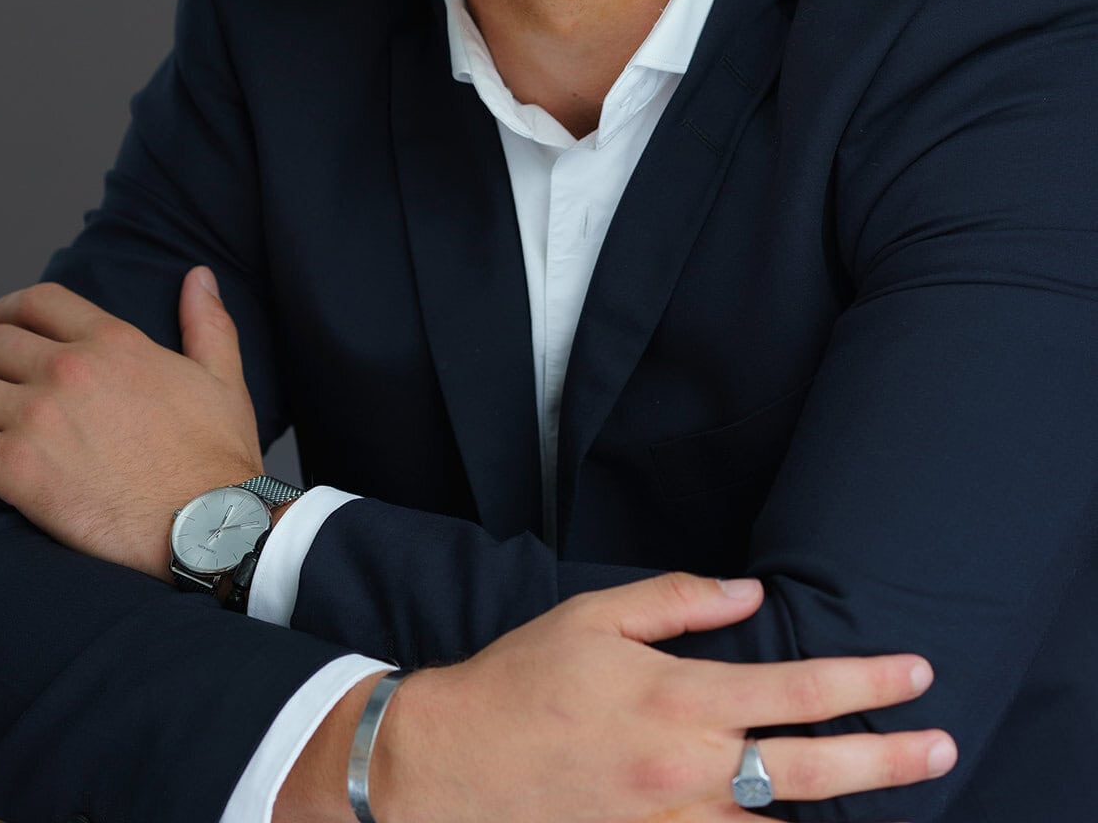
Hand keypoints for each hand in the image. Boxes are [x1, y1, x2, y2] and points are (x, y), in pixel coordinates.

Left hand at [0, 270, 262, 581]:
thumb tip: (199, 277)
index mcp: (113, 341)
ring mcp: (38, 418)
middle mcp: (68, 370)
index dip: (6, 311)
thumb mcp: (222, 377)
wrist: (212, 526)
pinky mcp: (16, 471)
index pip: (36, 301)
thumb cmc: (217, 457)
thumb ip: (206, 321)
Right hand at [368, 571, 956, 822]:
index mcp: (678, 699)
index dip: (865, 681)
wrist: (452, 769)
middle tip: (943, 747)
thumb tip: (747, 593)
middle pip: (811, 768)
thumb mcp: (594, 617)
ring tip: (887, 789)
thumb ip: (677, 600)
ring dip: (839, 808)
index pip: (797, 689)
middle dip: (887, 759)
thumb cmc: (522, 682)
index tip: (916, 672)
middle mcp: (689, 769)